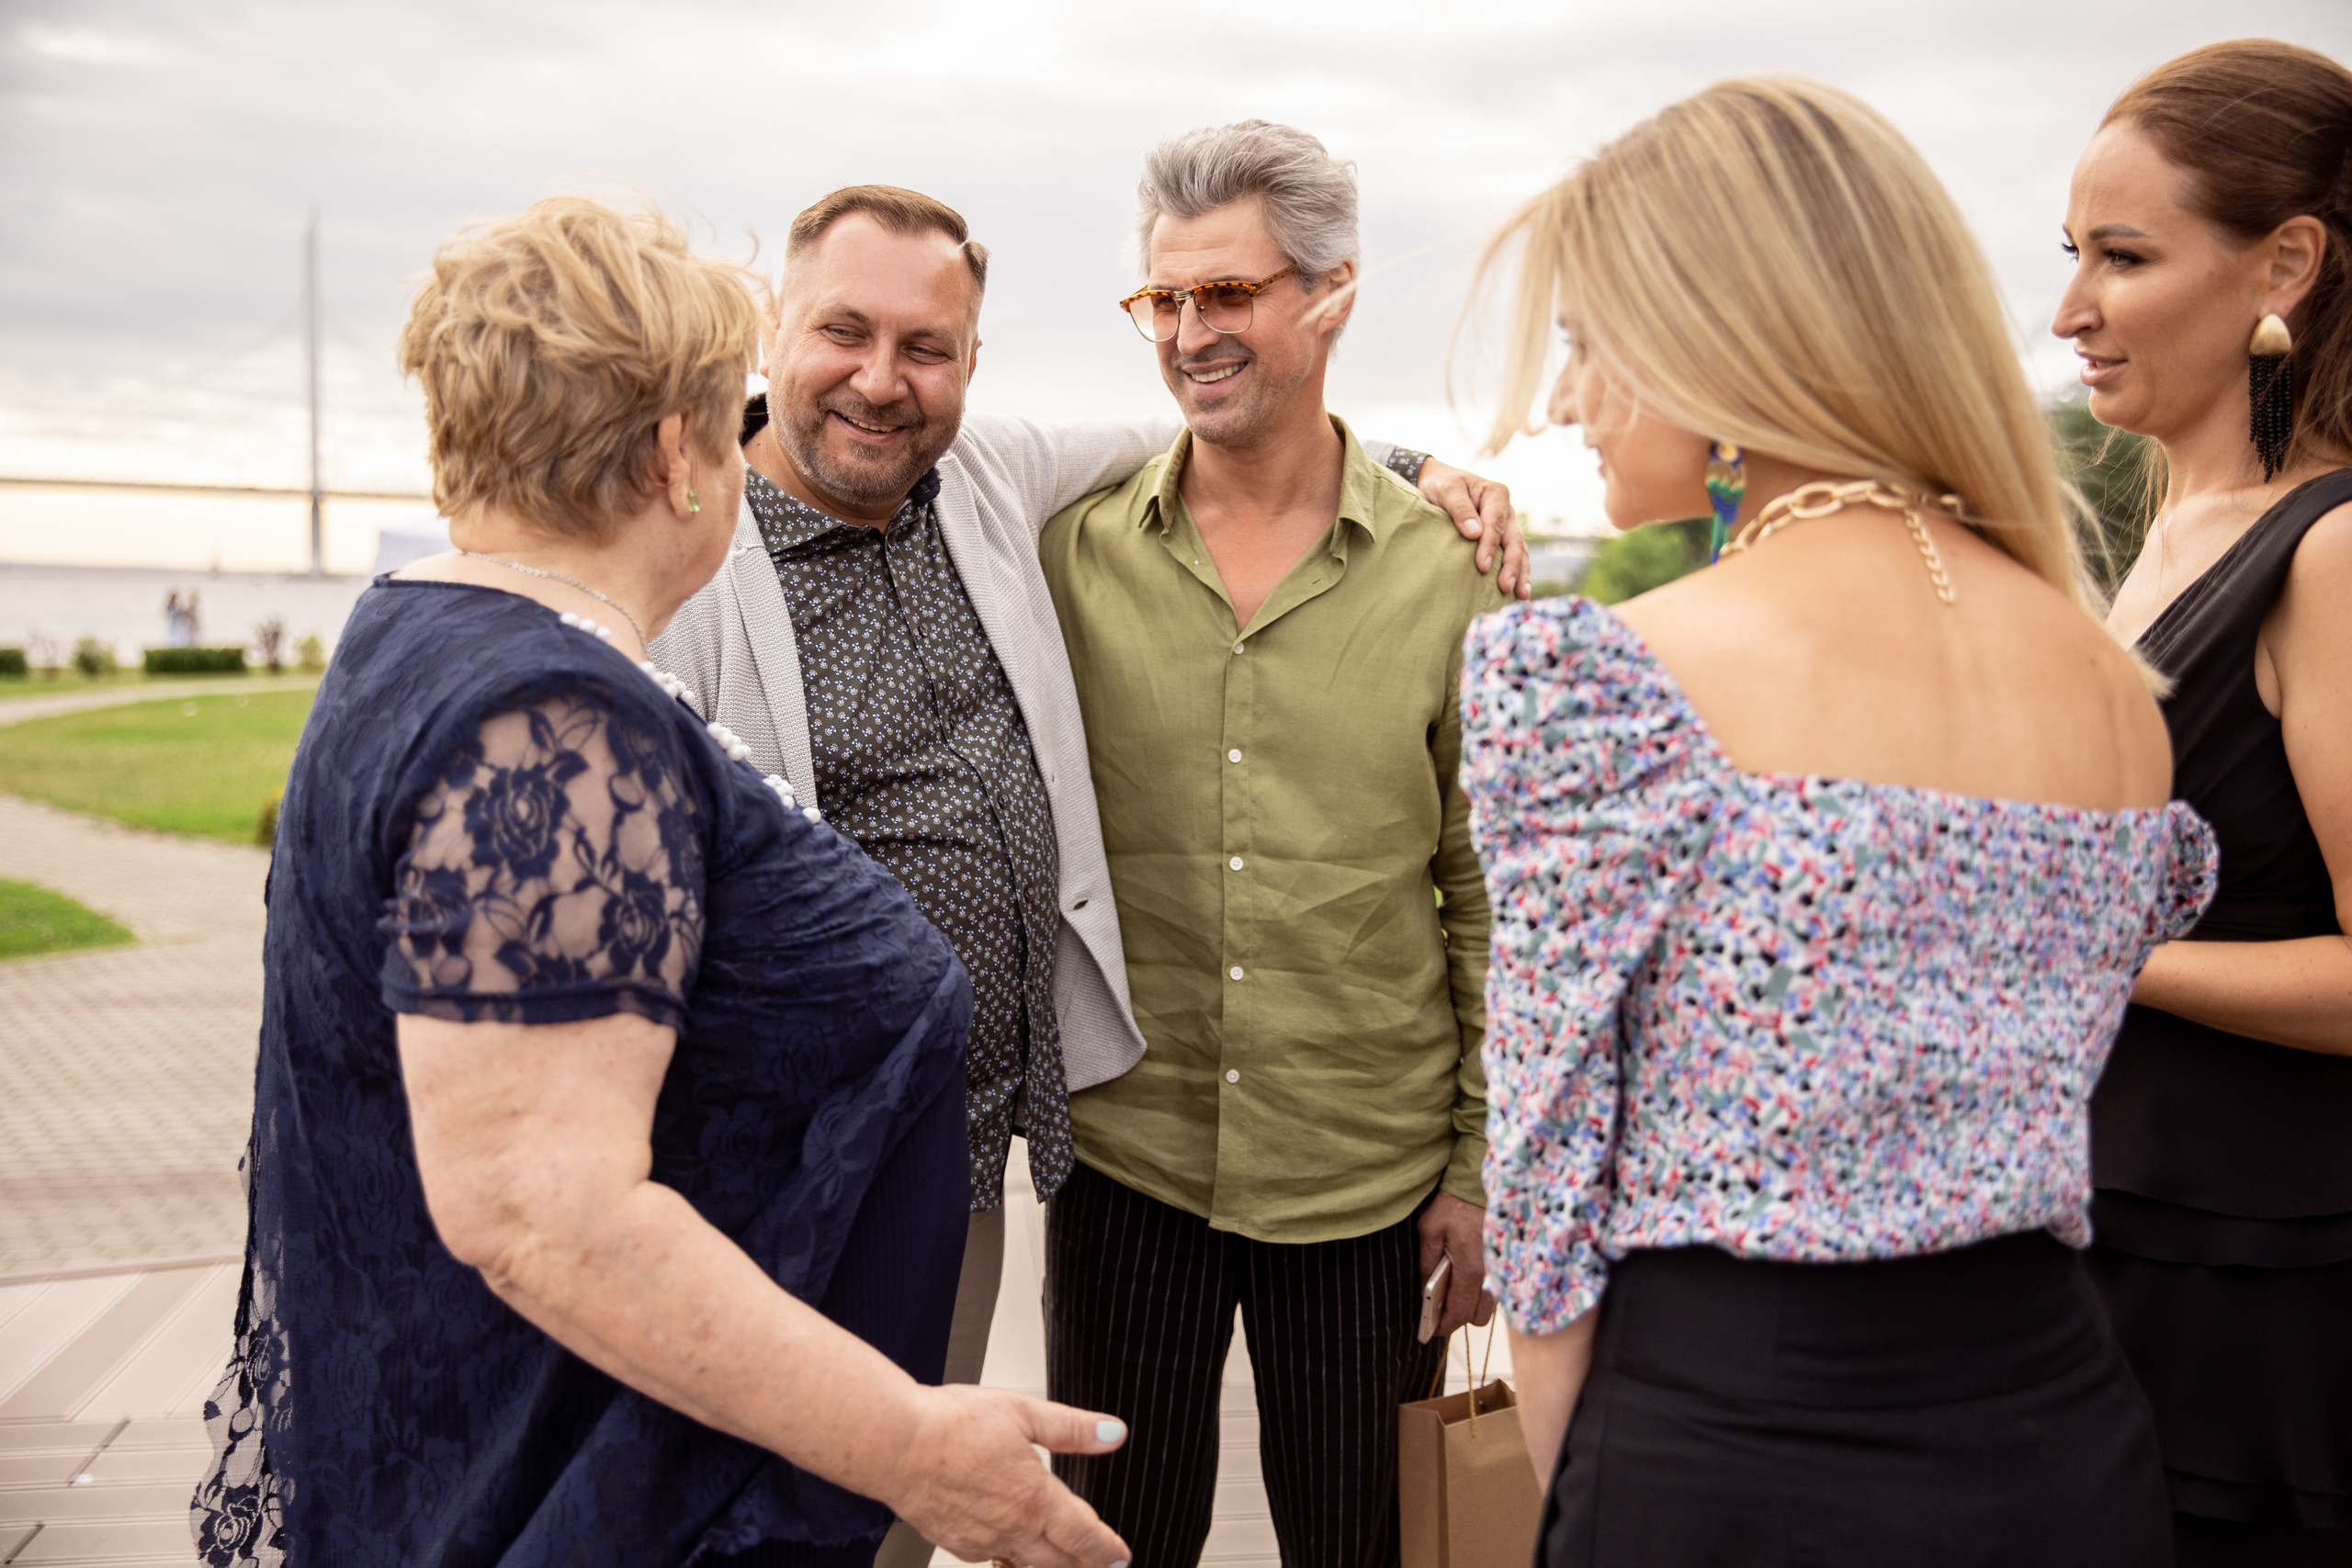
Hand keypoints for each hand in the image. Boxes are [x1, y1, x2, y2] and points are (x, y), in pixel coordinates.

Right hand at [884, 1385, 1132, 1567]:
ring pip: (1024, 1564)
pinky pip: (991, 1555)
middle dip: (1085, 1566)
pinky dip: (1009, 1554)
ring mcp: (981, 1540)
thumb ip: (1072, 1428)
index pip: (1083, 1537)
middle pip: (1059, 1562)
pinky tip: (1011, 1543)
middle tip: (1103, 1566)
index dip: (1108, 1550)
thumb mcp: (1023, 1412)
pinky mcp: (955, 1542)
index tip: (1122, 1557)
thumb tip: (1112, 1434)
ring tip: (1062, 1560)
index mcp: (1035, 1498)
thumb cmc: (951, 1424)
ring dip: (1048, 1565)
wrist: (894, 1445)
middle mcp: (1011, 1528)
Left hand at [1414, 1191, 1494, 1340]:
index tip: (1430, 1330)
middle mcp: (1492, 1276)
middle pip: (1477, 1318)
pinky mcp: (1508, 1264)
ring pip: (1489, 1307)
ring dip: (1472, 1305)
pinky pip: (1497, 1291)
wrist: (1483, 1183)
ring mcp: (1503, 1271)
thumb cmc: (1455, 1204)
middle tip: (1441, 1305)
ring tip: (1454, 1289)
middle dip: (1459, 1317)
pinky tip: (1469, 1276)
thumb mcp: (1430, 1229)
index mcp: (1470, 1270)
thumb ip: (1427, 1263)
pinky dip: (1483, 1292)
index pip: (1458, 1314)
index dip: (1442, 1326)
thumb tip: (1426, 1290)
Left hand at [1417, 459, 1532, 599]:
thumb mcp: (1446, 490)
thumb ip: (1459, 509)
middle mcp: (1506, 510)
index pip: (1495, 523)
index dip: (1490, 546)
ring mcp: (1507, 525)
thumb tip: (1474, 533)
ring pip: (1519, 550)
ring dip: (1521, 573)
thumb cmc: (1441, 485)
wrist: (1439, 482)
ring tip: (1521, 595)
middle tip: (1505, 587)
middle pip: (1513, 540)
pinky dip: (1518, 572)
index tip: (1483, 566)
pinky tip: (1518, 591)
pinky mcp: (1502, 538)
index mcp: (1495, 494)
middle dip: (1511, 565)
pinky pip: (1515, 556)